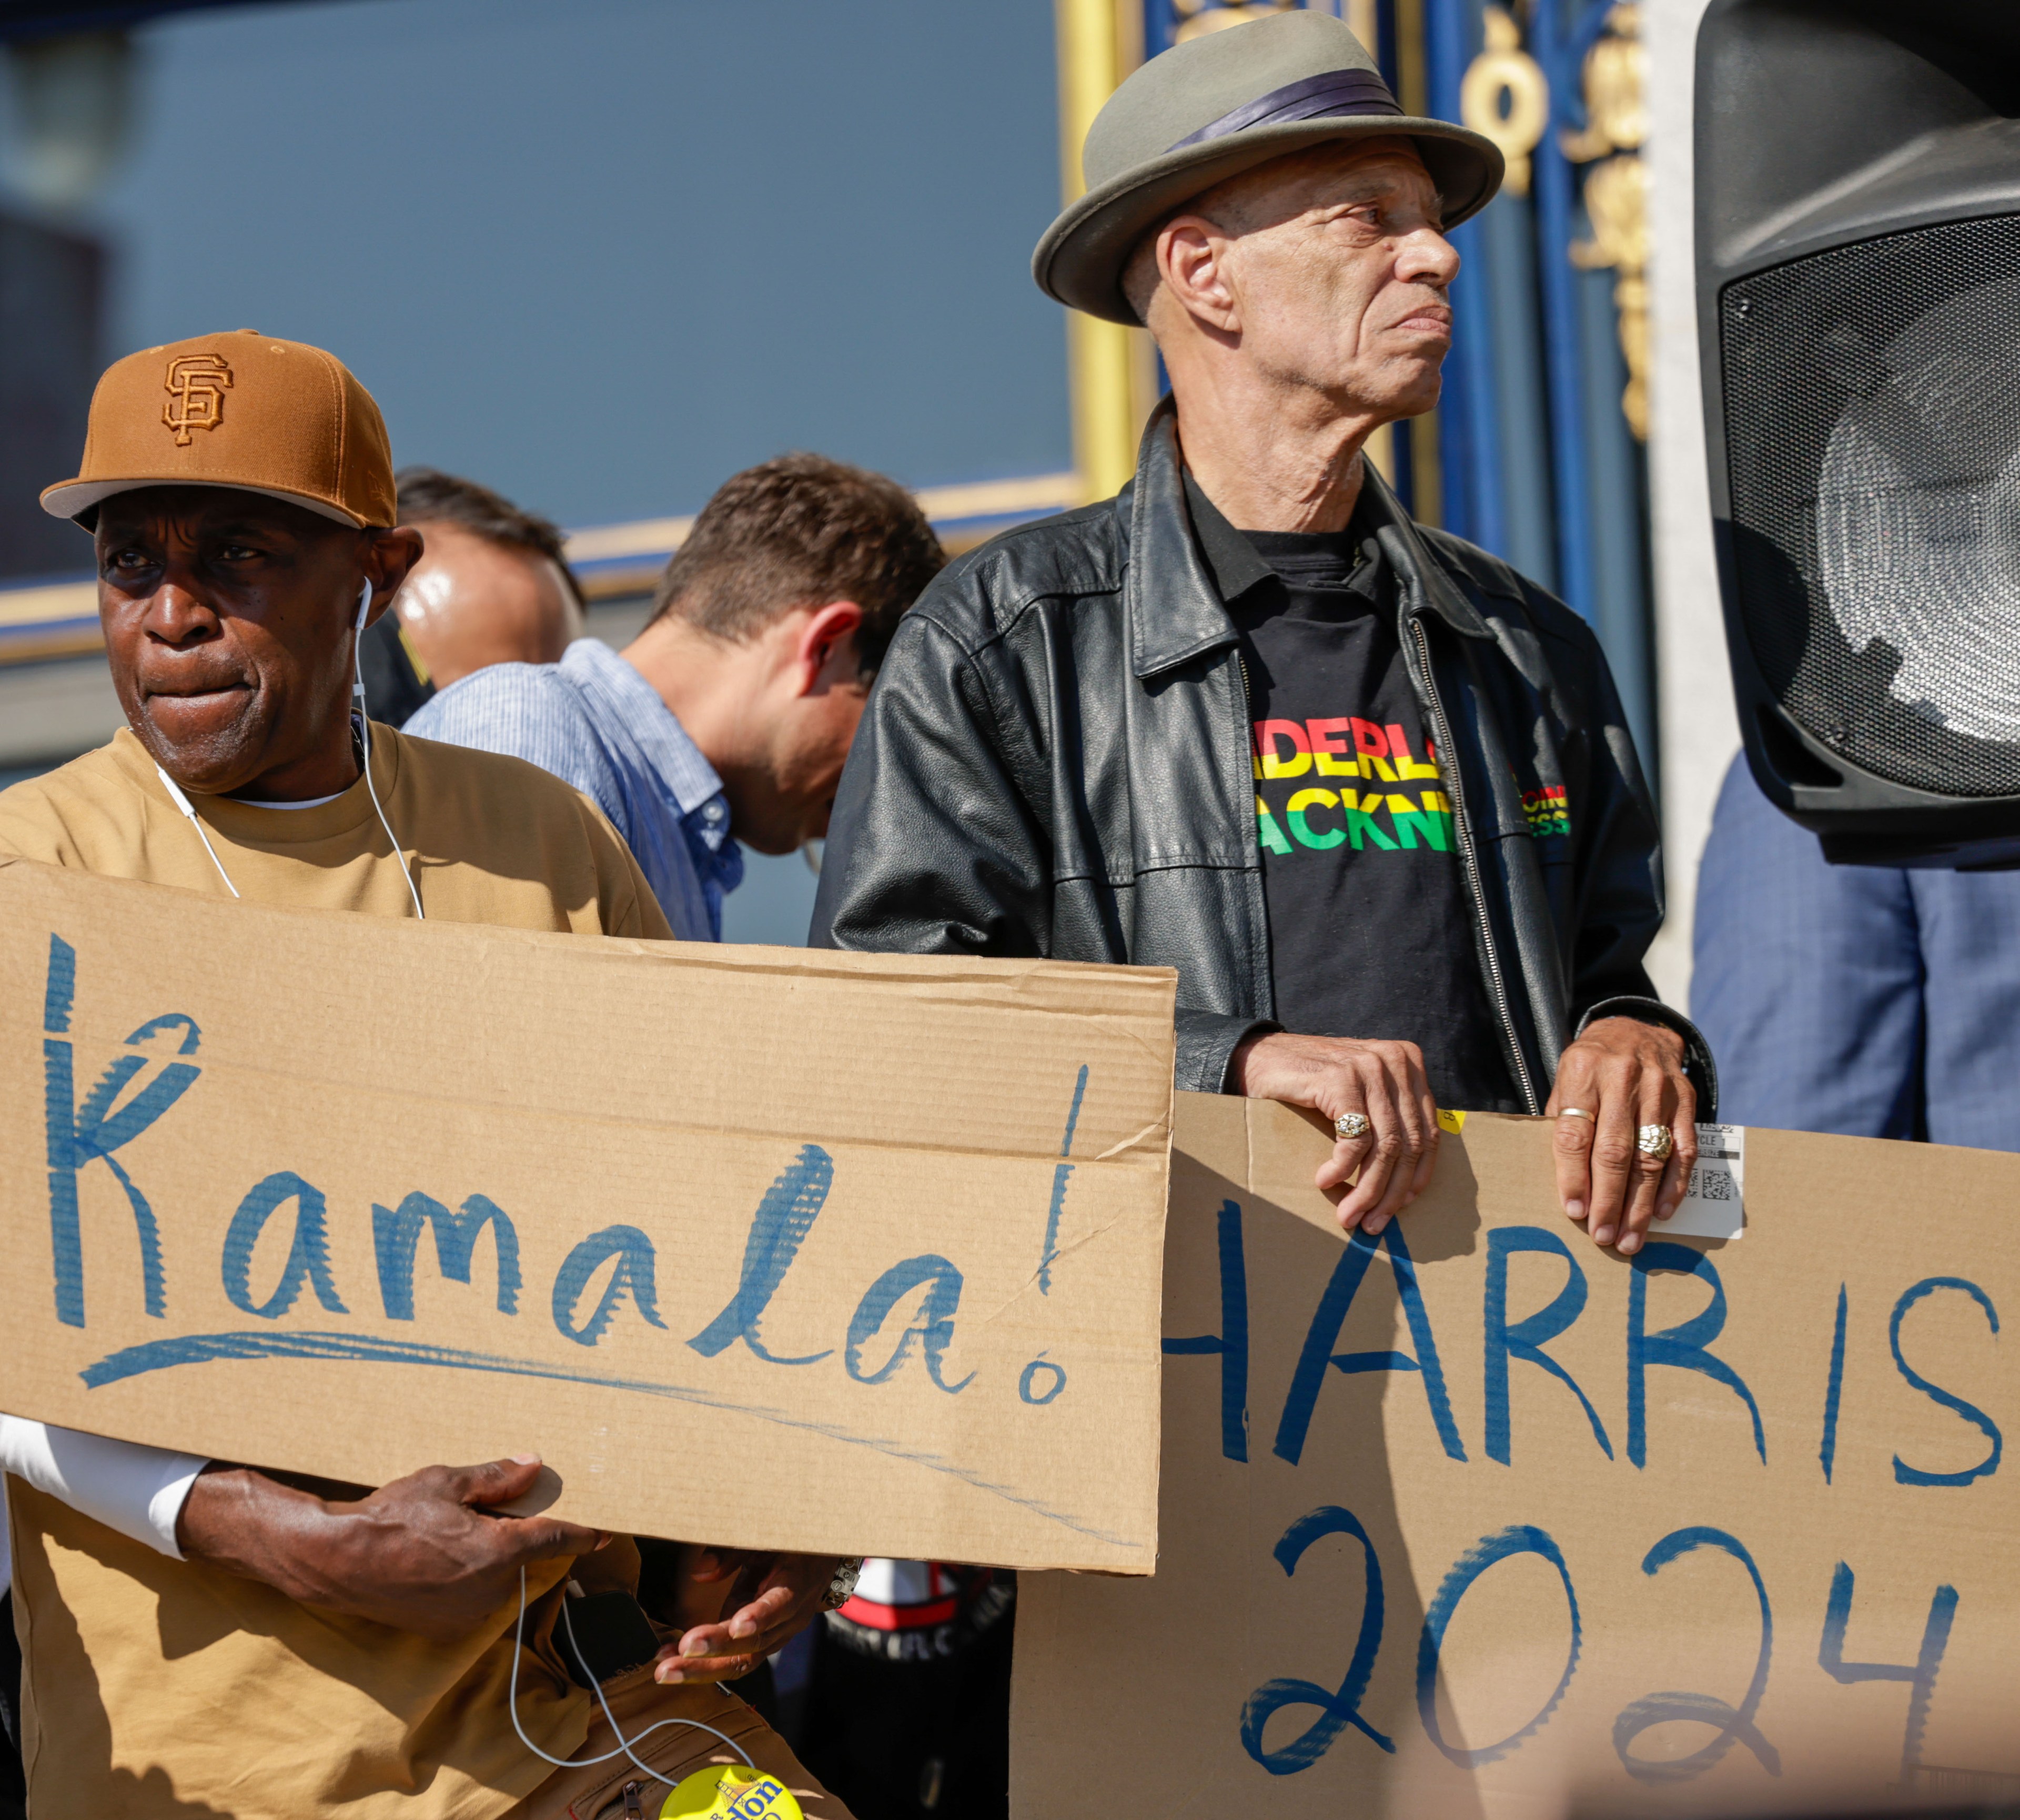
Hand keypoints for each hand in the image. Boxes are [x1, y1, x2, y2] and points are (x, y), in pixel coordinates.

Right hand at [176, 1454, 606, 1640]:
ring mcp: (466, 1614)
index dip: (582, 1533)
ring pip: (499, 1580)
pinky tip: (439, 1559)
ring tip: (452, 1534)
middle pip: (524, 1558)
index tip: (606, 1531)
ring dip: (491, 1559)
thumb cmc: (391, 1516)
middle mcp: (489, 1589)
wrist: (337, 1561)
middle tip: (491, 1514)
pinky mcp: (444, 1627)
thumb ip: (496, 1478)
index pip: (555, 1540)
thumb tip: (535, 1466)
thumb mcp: (445, 1482)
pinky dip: (468, 1579)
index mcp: (497, 1551)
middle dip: (518, 1536)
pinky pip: (473, 1598)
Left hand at [652, 1548, 841, 1684]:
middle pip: (753, 1645)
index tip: (736, 1627)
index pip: (779, 1606)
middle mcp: (787, 1621)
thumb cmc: (788, 1546)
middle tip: (682, 1651)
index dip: (759, 1617)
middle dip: (715, 1650)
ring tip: (665, 1670)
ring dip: (701, 1669)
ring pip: (740, 1662)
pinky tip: (670, 1660)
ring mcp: (773, 1638)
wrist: (819, 1567)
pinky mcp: (758, 1646)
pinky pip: (732, 1661)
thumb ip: (734, 1554)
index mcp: (795, 1587)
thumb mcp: (766, 1539)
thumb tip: (699, 1572)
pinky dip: (700, 1665)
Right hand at [1230, 1030, 1438, 1235]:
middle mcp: (1395, 1061)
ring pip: (1385, 1147)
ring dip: (1367, 1189)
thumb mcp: (1360, 1093)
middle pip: (1409, 1143)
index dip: (1418, 1175)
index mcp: (1408, 1062)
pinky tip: (1326, 1180)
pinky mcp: (1341, 1079)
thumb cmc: (1308, 1082)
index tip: (1402, 1205)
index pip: (1428, 1132)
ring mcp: (1369, 1067)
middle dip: (1391, 1192)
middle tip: (1372, 1221)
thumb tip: (1404, 1182)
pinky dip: (1343, 1168)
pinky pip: (1355, 1139)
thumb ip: (1386, 1117)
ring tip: (1349, 1213)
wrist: (1257, 1058)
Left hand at [1548, 1017, 1695, 1255]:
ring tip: (1630, 1238)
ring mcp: (1659, 1090)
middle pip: (1616, 1151)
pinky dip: (1675, 1185)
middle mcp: (1623, 1080)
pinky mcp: (1686, 1101)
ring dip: (1641, 1204)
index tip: (1574, 1211)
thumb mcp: (1565, 1081)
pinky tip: (1664, 1212)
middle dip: (1610, 1200)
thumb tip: (1566, 1185)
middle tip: (1604, 1237)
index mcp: (1582, 1073)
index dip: (1574, 1176)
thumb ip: (1563, 1123)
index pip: (1576, 1133)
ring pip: (1651, 1156)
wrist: (1636, 1029)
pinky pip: (1684, 1149)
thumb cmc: (1590, 1067)